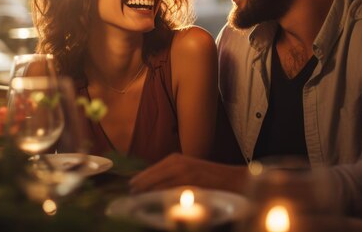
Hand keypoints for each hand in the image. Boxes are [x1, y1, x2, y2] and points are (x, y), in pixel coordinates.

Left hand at [129, 153, 246, 193]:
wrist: (232, 178)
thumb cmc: (209, 178)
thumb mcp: (187, 172)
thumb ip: (171, 176)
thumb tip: (151, 187)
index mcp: (174, 159)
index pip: (150, 171)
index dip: (139, 180)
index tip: (130, 188)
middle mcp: (177, 162)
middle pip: (151, 176)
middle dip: (139, 186)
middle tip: (129, 196)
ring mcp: (183, 171)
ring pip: (158, 184)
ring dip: (147, 192)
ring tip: (136, 200)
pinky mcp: (190, 181)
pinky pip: (171, 190)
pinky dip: (161, 196)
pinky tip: (154, 201)